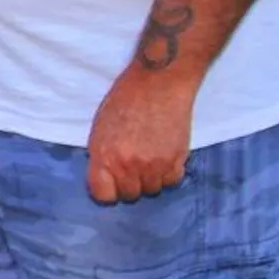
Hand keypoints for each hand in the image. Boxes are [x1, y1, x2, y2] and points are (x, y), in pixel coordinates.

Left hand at [85, 74, 195, 203]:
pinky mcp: (177, 160)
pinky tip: (164, 156)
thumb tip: (105, 176)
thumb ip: (102, 155)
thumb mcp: (101, 127)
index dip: (107, 190)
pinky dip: (168, 173)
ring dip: (150, 178)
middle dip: (129, 183)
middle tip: (132, 165)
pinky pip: (171, 181)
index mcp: (105, 156)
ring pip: (152, 190)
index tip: (110, 182)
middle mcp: (128, 165)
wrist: (159, 82)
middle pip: (130, 195)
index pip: (103, 195)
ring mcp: (154, 165)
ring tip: (149, 157)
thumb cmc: (125, 99)